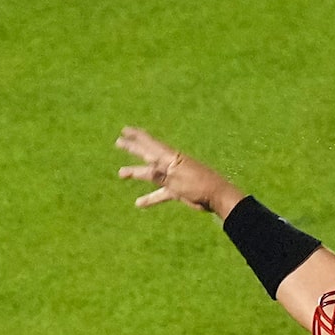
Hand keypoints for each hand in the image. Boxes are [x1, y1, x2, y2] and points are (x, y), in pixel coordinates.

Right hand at [117, 127, 241, 215]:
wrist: (216, 197)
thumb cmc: (198, 184)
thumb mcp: (177, 177)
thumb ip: (161, 173)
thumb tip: (146, 167)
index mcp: (170, 158)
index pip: (150, 144)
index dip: (137, 137)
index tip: (124, 130)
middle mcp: (170, 165)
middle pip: (147, 155)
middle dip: (133, 149)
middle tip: (118, 143)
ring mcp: (173, 178)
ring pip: (150, 175)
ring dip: (136, 173)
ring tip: (121, 173)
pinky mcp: (177, 191)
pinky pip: (160, 193)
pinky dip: (150, 198)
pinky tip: (138, 203)